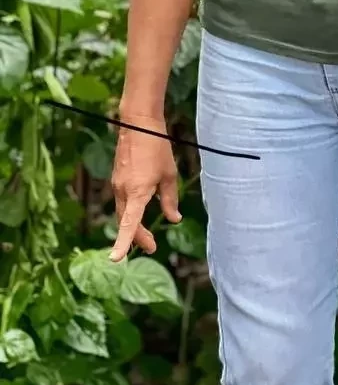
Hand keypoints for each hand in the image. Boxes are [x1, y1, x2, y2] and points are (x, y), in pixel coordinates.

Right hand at [110, 119, 180, 260]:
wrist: (138, 124)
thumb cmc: (157, 148)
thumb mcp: (169, 175)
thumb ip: (170, 200)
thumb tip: (174, 220)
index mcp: (137, 192)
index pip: (129, 223)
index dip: (124, 242)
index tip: (116, 260)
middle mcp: (122, 191)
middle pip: (126, 222)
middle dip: (137, 237)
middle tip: (152, 247)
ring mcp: (117, 185)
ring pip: (122, 212)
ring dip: (133, 225)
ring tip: (147, 236)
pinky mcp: (116, 179)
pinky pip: (121, 201)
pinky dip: (130, 211)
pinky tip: (140, 211)